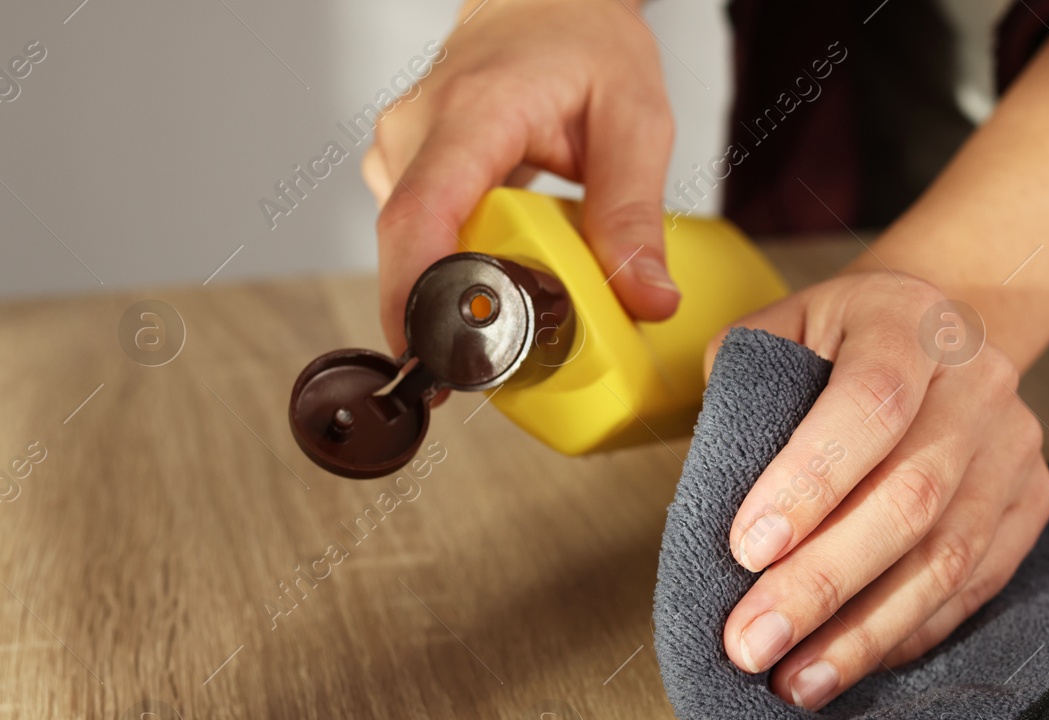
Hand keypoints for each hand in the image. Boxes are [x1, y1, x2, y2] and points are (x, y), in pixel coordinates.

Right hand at [363, 0, 679, 358]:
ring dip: (465, 286)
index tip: (431, 356)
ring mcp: (401, 150)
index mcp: (472, 114)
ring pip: (415, 249)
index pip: (422, 216)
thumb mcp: (635, 122)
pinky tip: (502, 256)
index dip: (417, 296)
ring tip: (524, 281)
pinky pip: (422, 238)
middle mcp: (417, 131)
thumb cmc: (584, 44)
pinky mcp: (403, 170)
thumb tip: (647, 298)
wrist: (544, 3)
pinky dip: (462, 264)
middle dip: (455, 313)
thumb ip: (635, 214)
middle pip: (413, 248)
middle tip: (511, 351)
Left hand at [717, 273, 1048, 709]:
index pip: (871, 403)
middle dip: (822, 582)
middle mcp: (978, 379)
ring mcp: (1014, 444)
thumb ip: (742, 391)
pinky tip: (850, 662)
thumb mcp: (780, 332)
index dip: (810, 481)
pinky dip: (907, 632)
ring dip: (864, 631)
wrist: (934, 333)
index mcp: (908, 321)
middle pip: (911, 495)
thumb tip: (712, 498)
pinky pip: (974, 585)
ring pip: (948, 556)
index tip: (747, 550)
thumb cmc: (838, 344)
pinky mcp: (1031, 501)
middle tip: (752, 643)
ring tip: (796, 680)